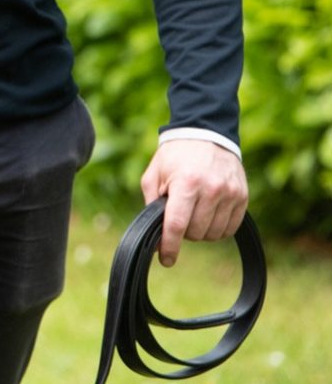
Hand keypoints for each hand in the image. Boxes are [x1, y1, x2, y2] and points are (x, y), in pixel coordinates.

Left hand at [140, 138, 247, 265]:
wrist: (205, 134)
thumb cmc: (174, 156)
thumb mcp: (153, 175)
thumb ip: (152, 205)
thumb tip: (155, 236)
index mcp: (186, 183)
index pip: (177, 225)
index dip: (169, 246)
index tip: (165, 260)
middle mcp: (211, 189)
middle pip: (195, 232)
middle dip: (183, 232)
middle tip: (178, 216)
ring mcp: (230, 194)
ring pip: (213, 234)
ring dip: (200, 231)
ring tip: (193, 212)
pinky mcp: (242, 197)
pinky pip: (230, 229)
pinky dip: (217, 229)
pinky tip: (208, 215)